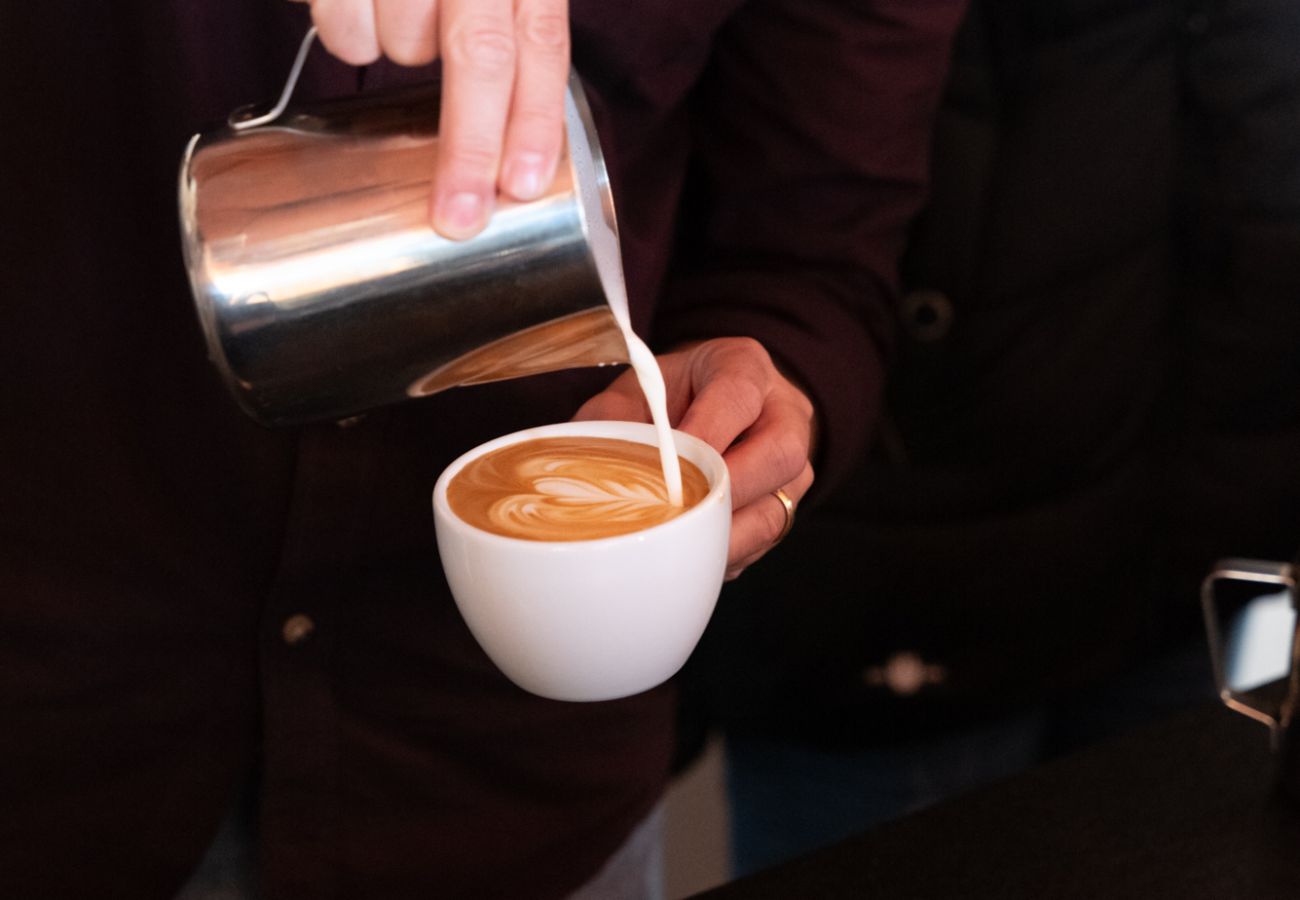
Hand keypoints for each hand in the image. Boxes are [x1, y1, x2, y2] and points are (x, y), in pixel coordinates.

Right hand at [290, 0, 570, 239]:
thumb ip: (512, 37)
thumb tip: (510, 153)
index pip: (543, 45)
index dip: (537, 119)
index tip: (522, 186)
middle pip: (481, 55)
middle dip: (470, 145)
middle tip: (458, 215)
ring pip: (406, 42)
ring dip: (400, 53)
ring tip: (397, 18)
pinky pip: (345, 28)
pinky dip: (347, 34)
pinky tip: (355, 4)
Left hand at [573, 337, 815, 579]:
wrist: (710, 408)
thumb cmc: (673, 397)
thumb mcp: (639, 388)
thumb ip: (614, 414)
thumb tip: (591, 458)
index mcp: (745, 368)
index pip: (737, 396)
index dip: (705, 433)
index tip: (669, 465)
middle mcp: (784, 414)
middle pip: (780, 455)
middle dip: (726, 490)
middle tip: (677, 512)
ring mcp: (794, 466)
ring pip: (776, 509)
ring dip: (724, 535)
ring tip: (678, 544)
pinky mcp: (784, 508)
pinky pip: (763, 540)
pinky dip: (724, 552)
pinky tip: (689, 552)